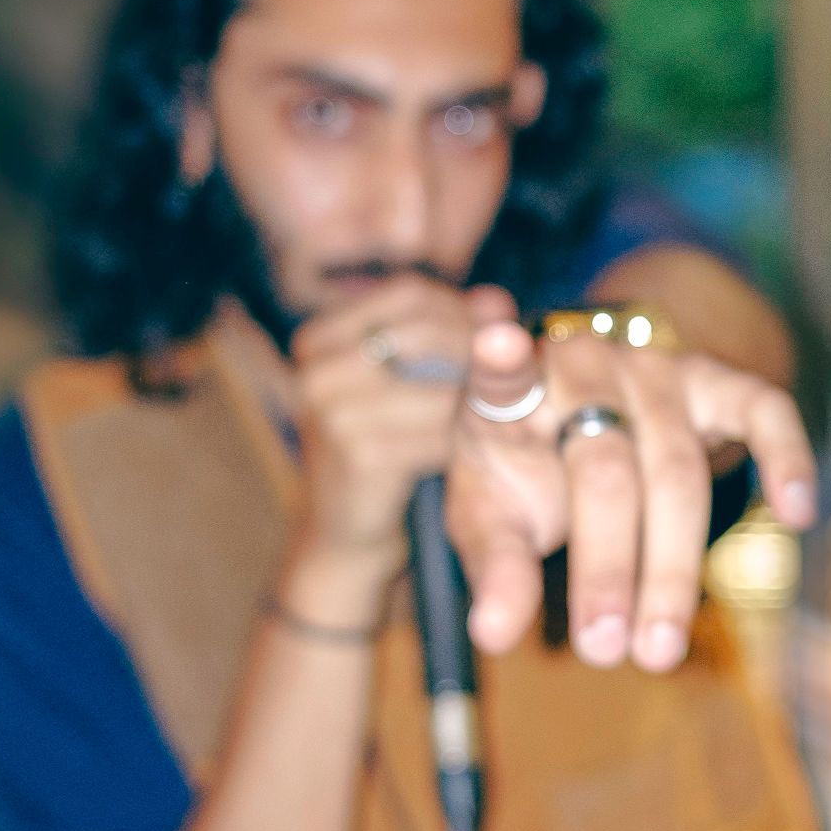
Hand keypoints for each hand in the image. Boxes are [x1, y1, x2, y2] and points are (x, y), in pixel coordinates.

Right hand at [279, 278, 516, 605]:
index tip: (495, 335)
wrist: (346, 536)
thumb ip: (450, 332)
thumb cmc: (386, 448)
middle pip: (426, 331)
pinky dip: (470, 437)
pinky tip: (482, 445)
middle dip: (480, 350)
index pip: (409, 294)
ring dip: (482, 396)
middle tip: (513, 373)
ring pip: (442, 383)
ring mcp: (331, 411)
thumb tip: (498, 301)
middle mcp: (316, 367)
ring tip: (504, 409)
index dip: (463, 309)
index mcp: (319, 337)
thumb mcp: (410, 382)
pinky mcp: (359, 455)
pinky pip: (442, 432)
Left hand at [445, 317, 816, 672]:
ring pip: (676, 469)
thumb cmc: (530, 475)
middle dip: (606, 569)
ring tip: (658, 650)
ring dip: (671, 567)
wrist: (585, 418)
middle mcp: (584, 365)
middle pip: (604, 470)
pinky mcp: (717, 381)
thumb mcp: (492, 516)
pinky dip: (785, 458)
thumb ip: (495, 565)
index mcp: (512, 393)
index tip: (498, 344)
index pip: (499, 375)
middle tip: (603, 651)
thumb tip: (493, 632)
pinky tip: (796, 512)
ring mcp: (655, 371)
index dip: (500, 360)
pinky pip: (763, 411)